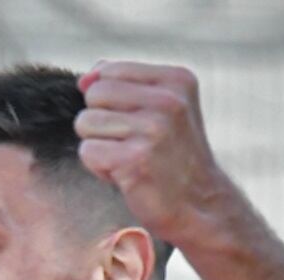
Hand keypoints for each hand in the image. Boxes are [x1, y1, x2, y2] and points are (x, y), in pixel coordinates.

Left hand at [75, 62, 234, 249]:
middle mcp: (168, 100)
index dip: (109, 101)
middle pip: (95, 94)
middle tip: (129, 144)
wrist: (199, 205)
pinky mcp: (135, 160)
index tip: (135, 123)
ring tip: (128, 160)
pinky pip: (88, 152)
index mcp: (176, 80)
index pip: (109, 71)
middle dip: (101, 123)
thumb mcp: (162, 110)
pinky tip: (125, 176)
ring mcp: (153, 130)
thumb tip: (85, 79)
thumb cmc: (172, 158)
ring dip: (99, 146)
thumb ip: (125, 86)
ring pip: (86, 122)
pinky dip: (99, 168)